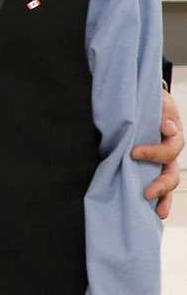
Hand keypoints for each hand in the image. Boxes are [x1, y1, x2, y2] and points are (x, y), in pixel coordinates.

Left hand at [132, 89, 181, 218]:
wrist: (143, 96)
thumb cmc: (148, 98)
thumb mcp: (156, 99)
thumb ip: (161, 109)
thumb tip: (166, 126)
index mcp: (172, 132)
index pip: (172, 146)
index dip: (156, 152)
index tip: (135, 153)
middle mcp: (169, 148)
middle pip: (172, 171)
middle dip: (161, 184)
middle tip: (146, 192)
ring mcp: (162, 159)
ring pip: (168, 181)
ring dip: (164, 197)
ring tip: (158, 212)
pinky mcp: (151, 164)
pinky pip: (157, 183)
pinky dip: (159, 198)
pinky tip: (154, 211)